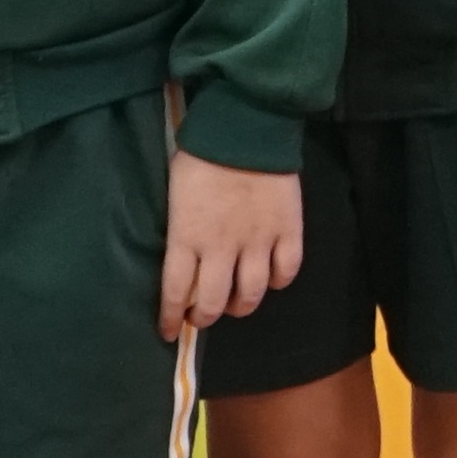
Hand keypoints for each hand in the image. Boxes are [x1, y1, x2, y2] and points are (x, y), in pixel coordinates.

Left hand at [162, 152, 307, 341]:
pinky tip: (270, 276)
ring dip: (241, 305)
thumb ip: (180, 230)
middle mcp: (222, 248)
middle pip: (214, 304)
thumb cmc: (201, 155)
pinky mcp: (288, 231)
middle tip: (203, 314)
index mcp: (187, 237)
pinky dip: (277, 281)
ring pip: (252, 295)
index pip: (175, 292)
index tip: (168, 330)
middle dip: (205, 317)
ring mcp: (258, 241)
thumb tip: (183, 257)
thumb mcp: (175, 194)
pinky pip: (286, 272)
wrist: (246, 127)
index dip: (170, 318)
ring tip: (237, 300)